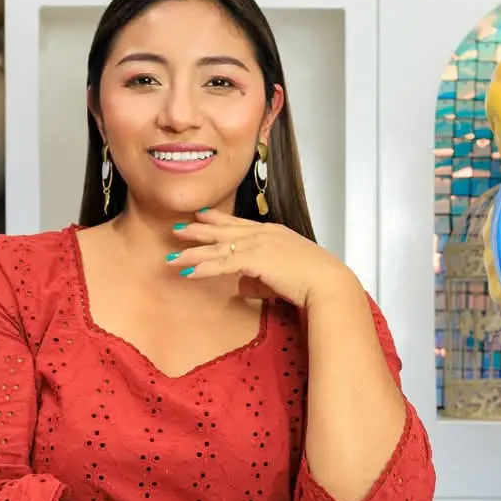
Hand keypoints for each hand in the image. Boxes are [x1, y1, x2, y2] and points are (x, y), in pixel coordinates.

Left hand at [169, 209, 357, 307]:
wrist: (328, 282)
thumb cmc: (313, 281)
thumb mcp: (282, 276)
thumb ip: (258, 279)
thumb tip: (239, 285)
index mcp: (273, 233)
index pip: (239, 223)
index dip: (218, 219)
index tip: (201, 215)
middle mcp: (263, 234)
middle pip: (223, 230)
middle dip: (198, 230)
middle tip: (178, 229)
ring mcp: (259, 245)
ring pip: (218, 247)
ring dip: (192, 253)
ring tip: (172, 256)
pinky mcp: (255, 260)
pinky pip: (222, 264)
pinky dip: (203, 268)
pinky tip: (187, 272)